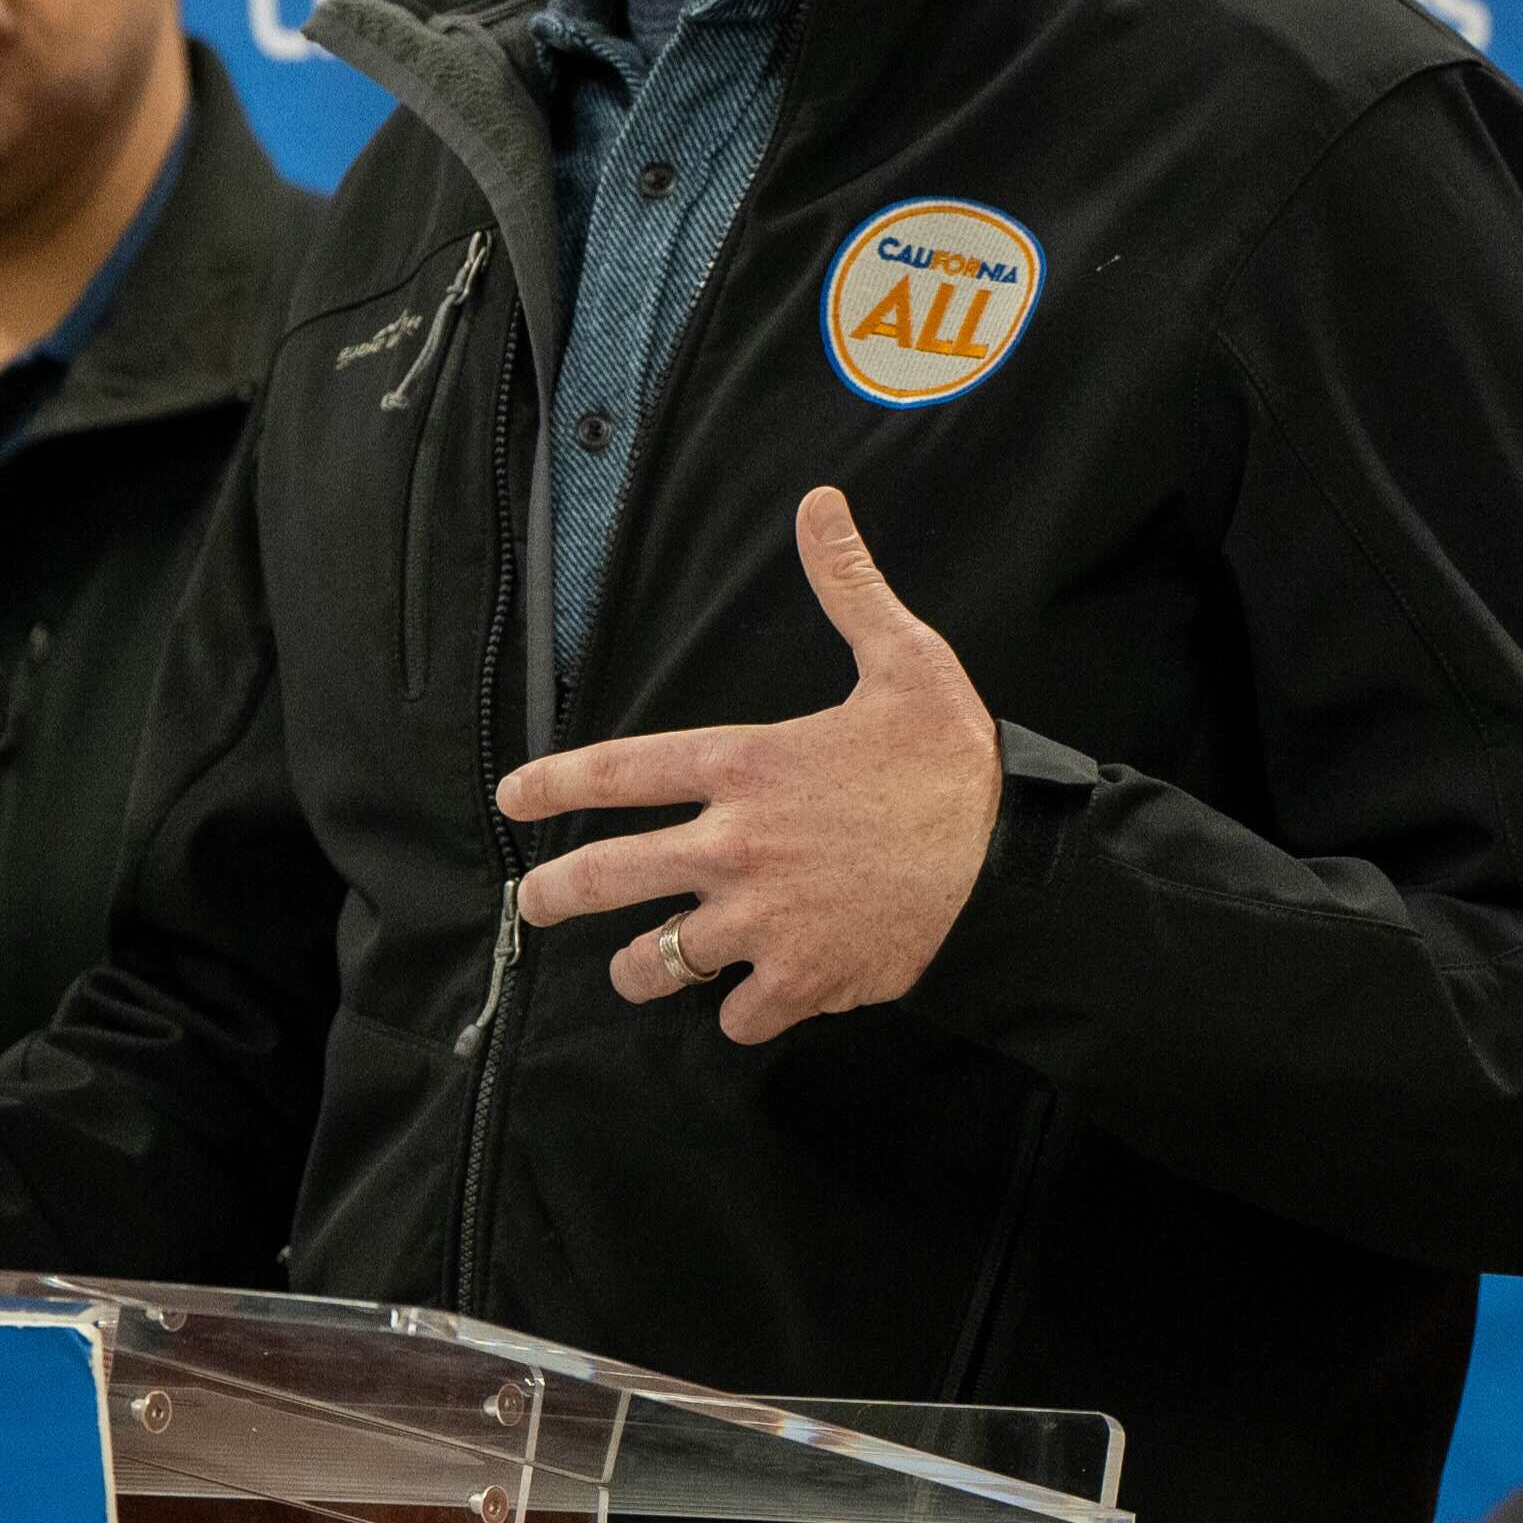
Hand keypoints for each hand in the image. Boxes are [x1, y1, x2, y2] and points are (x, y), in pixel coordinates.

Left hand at [502, 487, 1001, 1046]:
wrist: (1009, 850)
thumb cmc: (950, 755)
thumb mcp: (903, 657)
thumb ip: (847, 588)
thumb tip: (820, 505)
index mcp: (746, 766)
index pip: (621, 771)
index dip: (553, 783)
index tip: (513, 795)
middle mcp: (735, 845)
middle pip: (605, 877)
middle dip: (555, 894)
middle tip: (534, 902)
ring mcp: (762, 920)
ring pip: (657, 962)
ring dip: (643, 967)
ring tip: (643, 966)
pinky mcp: (800, 978)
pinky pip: (735, 1017)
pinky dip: (740, 1013)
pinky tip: (752, 1000)